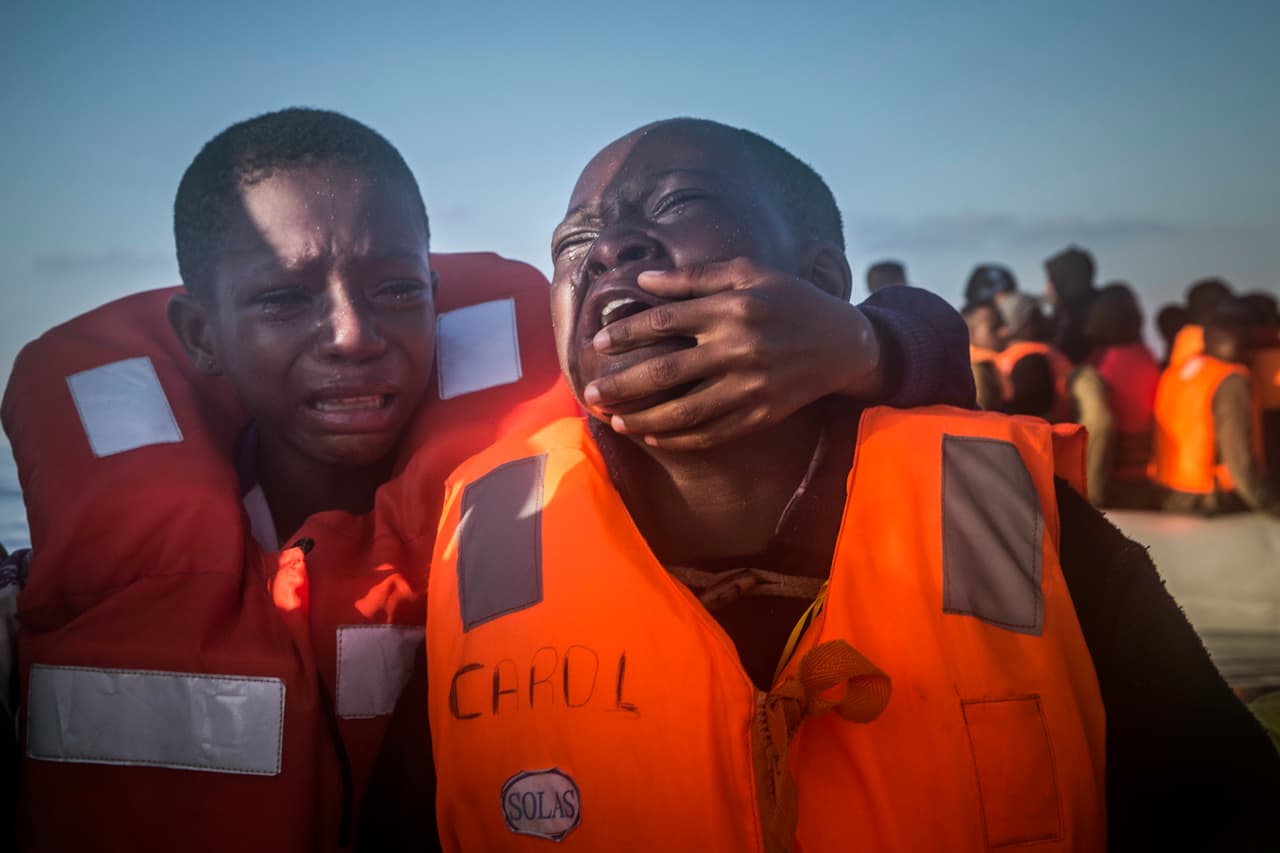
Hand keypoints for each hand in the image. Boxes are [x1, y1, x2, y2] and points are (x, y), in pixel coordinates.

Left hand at [582, 258, 883, 449]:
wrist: (843, 343)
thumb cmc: (789, 300)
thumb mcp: (748, 274)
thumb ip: (694, 277)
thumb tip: (643, 280)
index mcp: (731, 309)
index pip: (664, 322)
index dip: (627, 334)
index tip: (599, 345)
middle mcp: (738, 349)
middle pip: (664, 373)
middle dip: (621, 386)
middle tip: (591, 395)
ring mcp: (750, 387)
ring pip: (683, 412)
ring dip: (643, 419)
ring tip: (615, 420)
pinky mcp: (761, 415)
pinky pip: (710, 433)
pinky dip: (677, 438)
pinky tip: (652, 435)